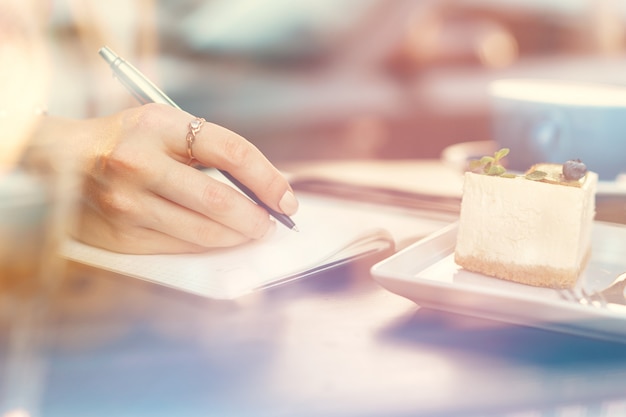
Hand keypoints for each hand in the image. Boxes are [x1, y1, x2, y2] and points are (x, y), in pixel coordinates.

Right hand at [29, 104, 298, 253]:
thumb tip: (262, 188)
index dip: (268, 179)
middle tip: (271, 223)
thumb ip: (209, 150)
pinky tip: (219, 239)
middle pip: (219, 200)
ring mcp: (128, 202)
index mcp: (159, 125)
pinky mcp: (122, 235)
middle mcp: (140, 163)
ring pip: (203, 232)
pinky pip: (180, 246)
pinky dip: (209, 245)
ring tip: (250, 231)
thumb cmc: (129, 140)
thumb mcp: (165, 126)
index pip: (232, 152)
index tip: (286, 198)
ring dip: (238, 236)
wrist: (64, 159)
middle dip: (256, 218)